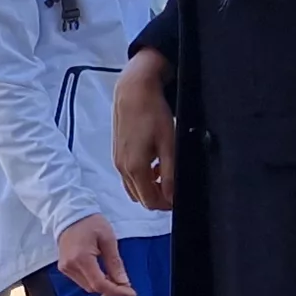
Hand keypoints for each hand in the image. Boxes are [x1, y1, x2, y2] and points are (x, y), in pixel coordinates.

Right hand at [56, 213, 133, 295]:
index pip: (99, 284)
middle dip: (111, 289)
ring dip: (102, 285)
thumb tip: (123, 282)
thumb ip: (115, 263)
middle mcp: (70, 266)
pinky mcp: (63, 267)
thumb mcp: (108, 239)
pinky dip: (93, 280)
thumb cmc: (91, 223)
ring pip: (87, 286)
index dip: (116, 292)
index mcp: (81, 258)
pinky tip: (102, 273)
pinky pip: (81, 281)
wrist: (70, 213)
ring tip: (115, 277)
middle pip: (93, 287)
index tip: (131, 294)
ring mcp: (65, 268)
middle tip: (126, 285)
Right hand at [114, 49, 175, 212]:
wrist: (133, 91)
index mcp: (135, 168)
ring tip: (164, 173)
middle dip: (158, 197)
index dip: (167, 204)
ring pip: (134, 188)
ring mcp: (117, 161)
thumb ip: (170, 174)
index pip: (150, 201)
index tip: (179, 197)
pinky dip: (142, 177)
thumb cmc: (152, 112)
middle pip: (141, 198)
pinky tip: (153, 163)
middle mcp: (122, 168)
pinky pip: (128, 175)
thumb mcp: (169, 144)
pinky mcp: (117, 153)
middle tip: (174, 186)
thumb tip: (171, 197)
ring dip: (149, 187)